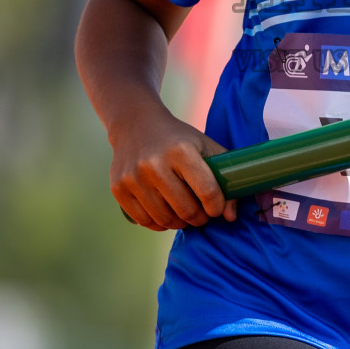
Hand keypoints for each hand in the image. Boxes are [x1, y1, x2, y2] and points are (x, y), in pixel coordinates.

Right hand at [110, 106, 238, 230]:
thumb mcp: (204, 146)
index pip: (207, 192)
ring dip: (180, 223)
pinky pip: (145, 221)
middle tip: (201, 214)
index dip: (217, 207)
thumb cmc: (178, 139)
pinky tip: (165, 214)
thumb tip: (230, 217)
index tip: (217, 208)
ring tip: (184, 214)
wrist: (136, 124)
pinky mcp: (119, 188)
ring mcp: (134, 177)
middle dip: (199, 218)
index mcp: (181, 151)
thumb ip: (225, 176)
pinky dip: (159, 224)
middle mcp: (155, 164)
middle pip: (187, 210)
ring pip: (165, 219)